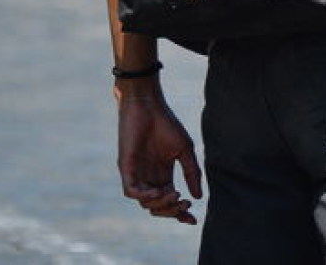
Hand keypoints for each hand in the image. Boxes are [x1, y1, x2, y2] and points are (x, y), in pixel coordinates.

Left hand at [116, 89, 202, 224]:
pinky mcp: (126, 168)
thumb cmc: (166, 124)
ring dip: (161, 204)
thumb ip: (191, 172)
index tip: (193, 220)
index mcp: (163, 174)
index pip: (170, 201)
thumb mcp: (184, 150)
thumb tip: (199, 196)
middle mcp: (149, 178)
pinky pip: (132, 191)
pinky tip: (160, 190)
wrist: (148, 106)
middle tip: (185, 203)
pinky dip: (146, 195)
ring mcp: (137, 174)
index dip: (180, 213)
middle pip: (157, 207)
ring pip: (145, 203)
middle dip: (172, 210)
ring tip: (175, 193)